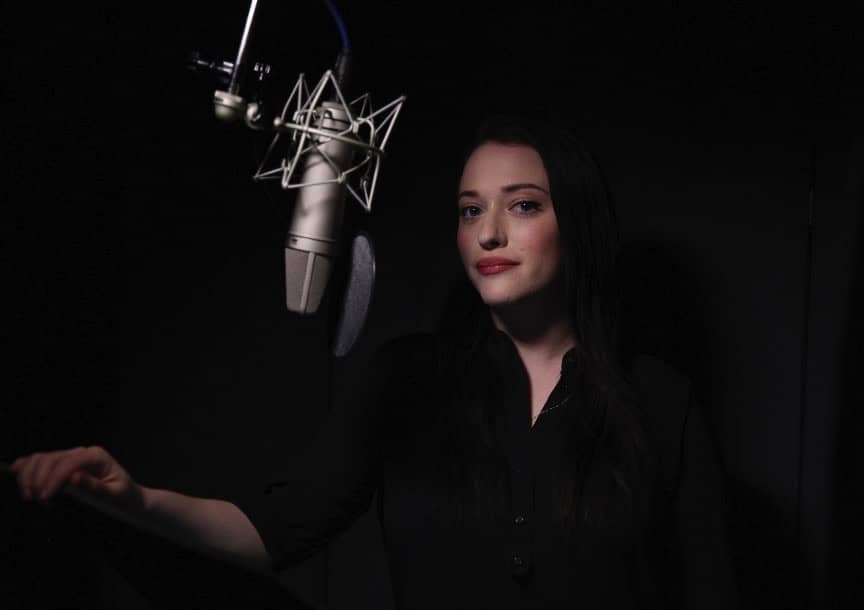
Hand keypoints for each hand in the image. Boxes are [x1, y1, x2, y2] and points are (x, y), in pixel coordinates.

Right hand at [10, 446, 142, 509]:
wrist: (127, 498)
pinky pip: (39, 461)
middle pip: (50, 458)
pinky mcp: (61, 465)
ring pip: (41, 458)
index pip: (68, 462)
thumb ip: (95, 487)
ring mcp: (70, 457)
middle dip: (38, 479)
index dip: (53, 479)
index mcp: (96, 456)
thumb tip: (73, 478)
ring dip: (29, 475)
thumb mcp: (115, 495)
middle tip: (36, 501)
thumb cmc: (123, 497)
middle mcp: (82, 453)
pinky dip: (25, 467)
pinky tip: (16, 474)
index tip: (45, 498)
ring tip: (29, 496)